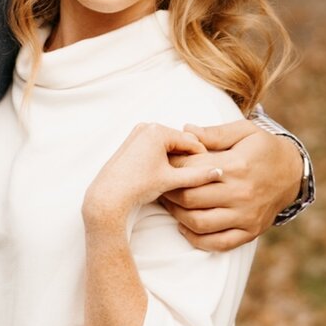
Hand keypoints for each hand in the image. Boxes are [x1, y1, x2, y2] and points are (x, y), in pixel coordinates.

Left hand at [82, 122, 217, 230]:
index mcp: (158, 131)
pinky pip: (154, 147)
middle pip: (178, 142)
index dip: (203, 156)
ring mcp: (137, 134)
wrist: (107, 197)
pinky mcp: (130, 143)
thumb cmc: (137, 186)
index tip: (212, 169)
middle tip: (198, 174)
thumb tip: (218, 172)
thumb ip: (197, 175)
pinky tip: (164, 174)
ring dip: (175, 158)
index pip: (190, 141)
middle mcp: (146, 127)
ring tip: (181, 176)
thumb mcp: (171, 180)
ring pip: (166, 145)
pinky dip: (162, 159)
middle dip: (188, 157)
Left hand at [158, 118, 301, 250]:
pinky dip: (196, 239)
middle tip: (161, 186)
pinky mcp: (250, 231)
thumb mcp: (245, 131)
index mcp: (237, 165)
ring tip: (170, 204)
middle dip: (169, 192)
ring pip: (199, 222)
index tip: (164, 165)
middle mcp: (241, 193)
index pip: (192, 170)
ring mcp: (246, 215)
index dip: (172, 167)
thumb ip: (214, 133)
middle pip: (190, 198)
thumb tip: (186, 130)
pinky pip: (217, 243)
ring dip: (177, 215)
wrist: (293, 173)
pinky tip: (185, 227)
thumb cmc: (264, 149)